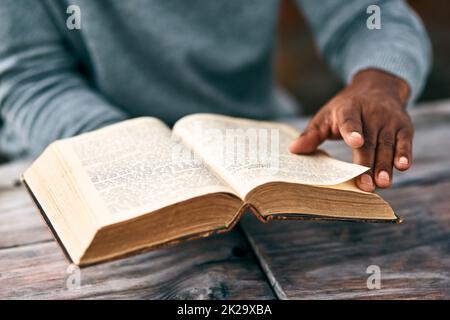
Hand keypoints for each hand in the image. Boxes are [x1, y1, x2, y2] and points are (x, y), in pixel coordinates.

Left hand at [289, 68, 412, 191]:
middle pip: (369, 141)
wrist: (378, 87)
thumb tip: (293, 150)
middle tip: (365, 185)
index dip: (352, 131)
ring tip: (382, 183)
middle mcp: (371, 113)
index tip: (355, 142)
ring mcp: (389, 120)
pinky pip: (405, 142)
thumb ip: (311, 134)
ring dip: (385, 165)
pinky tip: (403, 167)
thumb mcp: (326, 116)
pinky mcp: (404, 126)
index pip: (349, 121)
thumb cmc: (345, 108)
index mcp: (348, 109)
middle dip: (367, 164)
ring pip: (387, 145)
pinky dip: (405, 154)